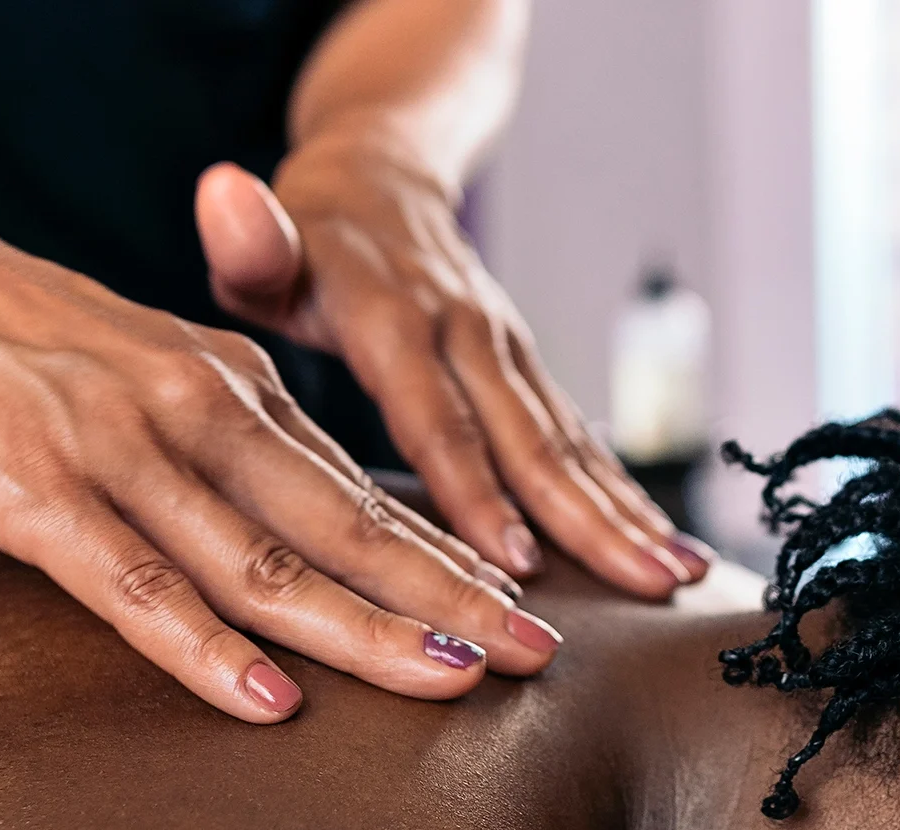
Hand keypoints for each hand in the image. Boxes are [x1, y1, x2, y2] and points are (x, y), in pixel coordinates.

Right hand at [0, 156, 564, 721]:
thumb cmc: (11, 335)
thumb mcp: (146, 373)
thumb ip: (222, 444)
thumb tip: (295, 521)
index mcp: (236, 388)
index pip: (365, 490)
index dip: (451, 557)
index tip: (527, 611)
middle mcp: (203, 414)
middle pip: (350, 527)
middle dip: (452, 598)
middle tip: (540, 657)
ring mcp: (124, 452)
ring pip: (268, 562)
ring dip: (366, 628)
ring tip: (451, 681)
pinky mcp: (39, 491)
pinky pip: (137, 584)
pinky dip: (207, 648)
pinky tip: (269, 700)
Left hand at [194, 130, 710, 597]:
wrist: (382, 174)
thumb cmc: (304, 235)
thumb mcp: (264, 240)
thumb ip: (249, 242)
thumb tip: (225, 197)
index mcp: (394, 317)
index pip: (436, 417)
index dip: (474, 490)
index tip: (512, 562)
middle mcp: (466, 333)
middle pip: (529, 439)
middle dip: (586, 519)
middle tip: (637, 585)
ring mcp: (507, 350)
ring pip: (570, 443)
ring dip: (624, 514)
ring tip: (674, 578)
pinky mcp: (527, 368)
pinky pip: (580, 439)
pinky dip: (624, 496)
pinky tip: (667, 551)